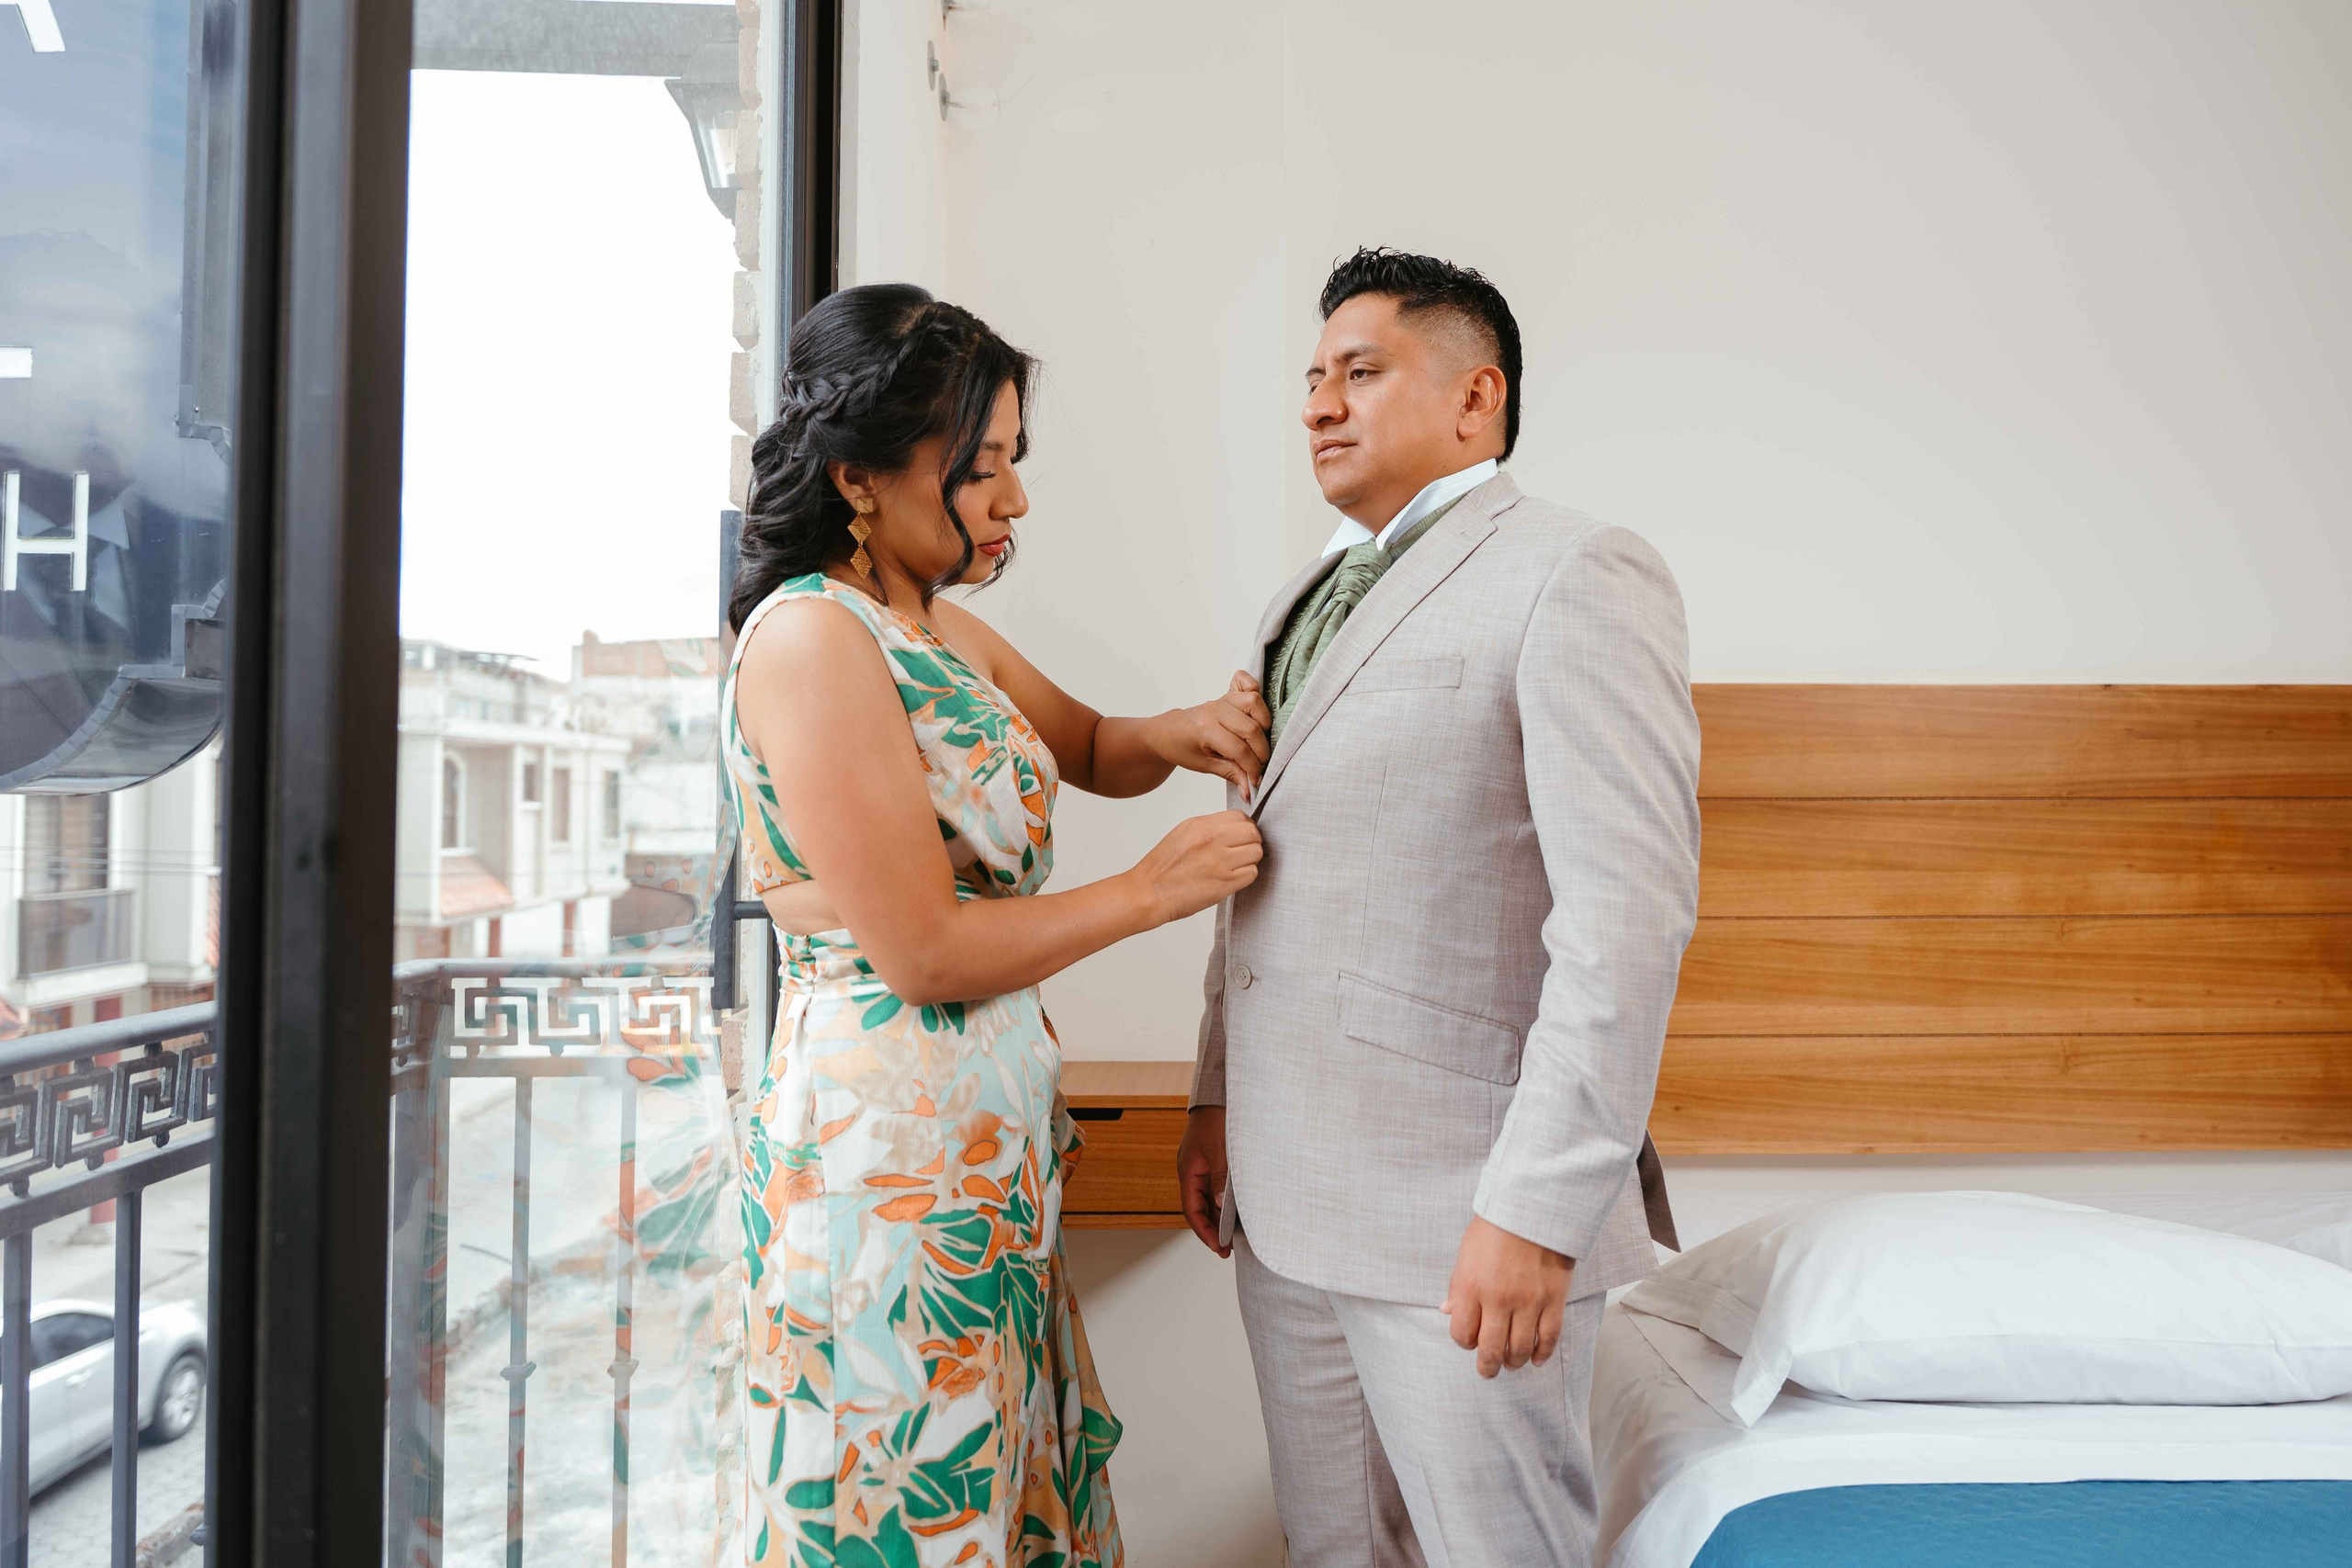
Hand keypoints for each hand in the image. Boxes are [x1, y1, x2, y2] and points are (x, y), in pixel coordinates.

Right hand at [1128, 810, 1261, 924]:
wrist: (1149, 892)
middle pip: (1253, 833)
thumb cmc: (1162, 867)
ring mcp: (1220, 863)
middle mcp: (1213, 841)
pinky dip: (1246, 875)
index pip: (1240, 817)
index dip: (1245, 826)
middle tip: (1242, 850)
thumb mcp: (1183, 833)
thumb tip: (1233, 828)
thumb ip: (1210, 828)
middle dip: (1252, 841)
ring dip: (1250, 859)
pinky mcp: (1225, 884)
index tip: (1241, 835)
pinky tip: (1233, 877)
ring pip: (1256, 853)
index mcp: (1201, 825)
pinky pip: (1251, 874)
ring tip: (1236, 865)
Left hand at [1147, 672, 1271, 797]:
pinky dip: (1255, 691)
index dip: (1252, 768)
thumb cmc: (1181, 748)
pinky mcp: (1226, 695)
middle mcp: (1215, 711)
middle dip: (1261, 752)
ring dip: (1263, 725)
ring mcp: (1221, 700)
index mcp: (1205, 729)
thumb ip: (1230, 773)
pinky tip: (1257, 711)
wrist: (1166, 731)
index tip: (1255, 781)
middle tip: (1259, 765)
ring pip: (1254, 703)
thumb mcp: (1203, 766)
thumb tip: (1250, 789)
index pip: (1239, 750)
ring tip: (1258, 742)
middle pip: (1251, 729)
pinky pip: (1246, 684)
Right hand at [1177, 1106, 1230, 1255]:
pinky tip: (1234, 1210)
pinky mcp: (1211, 1161)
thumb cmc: (1217, 1119)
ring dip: (1218, 1217)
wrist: (1219, 1095)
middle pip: (1198, 1208)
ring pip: (1207, 1199)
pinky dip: (1223, 1201)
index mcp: (1188, 1171)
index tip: (1219, 1248)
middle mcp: (1191, 1172)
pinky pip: (1214, 1187)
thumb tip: (1220, 1208)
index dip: (1204, 1232)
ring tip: (1233, 1235)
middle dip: (1211, 1229)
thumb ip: (1219, 1181)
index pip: (1192, 1210)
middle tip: (1227, 1248)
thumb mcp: (1221, 1153)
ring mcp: (1201, 1166)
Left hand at [1442, 1215, 1573, 1378]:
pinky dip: (1542, 1354)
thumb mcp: (1466, 1253)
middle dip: (1487, 1366)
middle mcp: (1497, 1299)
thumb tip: (1447, 1311)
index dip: (1463, 1341)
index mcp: (1470, 1286)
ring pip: (1520, 1350)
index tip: (1468, 1339)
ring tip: (1511, 1363)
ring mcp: (1527, 1302)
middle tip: (1487, 1371)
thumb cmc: (1495, 1226)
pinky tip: (1536, 1358)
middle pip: (1490, 1350)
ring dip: (1514, 1362)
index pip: (1462, 1333)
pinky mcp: (1553, 1300)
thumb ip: (1457, 1287)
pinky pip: (1548, 1338)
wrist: (1533, 1207)